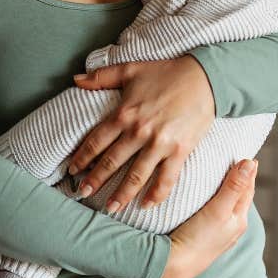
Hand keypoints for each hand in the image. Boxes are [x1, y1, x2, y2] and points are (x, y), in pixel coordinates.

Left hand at [68, 56, 215, 212]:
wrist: (205, 78)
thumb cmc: (167, 72)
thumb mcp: (130, 69)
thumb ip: (101, 76)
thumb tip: (76, 79)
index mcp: (124, 114)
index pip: (97, 141)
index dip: (82, 157)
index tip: (73, 170)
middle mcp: (139, 132)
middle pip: (112, 162)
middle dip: (95, 180)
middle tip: (83, 193)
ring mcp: (160, 144)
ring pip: (136, 176)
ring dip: (121, 194)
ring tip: (110, 208)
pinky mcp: (180, 151)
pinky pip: (166, 179)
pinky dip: (156, 195)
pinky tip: (146, 206)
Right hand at [157, 159, 257, 277]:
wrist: (174, 265)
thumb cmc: (198, 239)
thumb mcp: (218, 210)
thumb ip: (234, 187)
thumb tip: (251, 163)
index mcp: (239, 220)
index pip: (248, 188)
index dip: (247, 169)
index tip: (245, 152)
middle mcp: (232, 227)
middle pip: (238, 196)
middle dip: (238, 177)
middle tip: (234, 157)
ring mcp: (217, 232)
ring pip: (226, 204)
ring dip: (225, 188)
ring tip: (220, 171)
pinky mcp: (203, 235)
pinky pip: (214, 211)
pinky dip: (213, 199)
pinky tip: (204, 196)